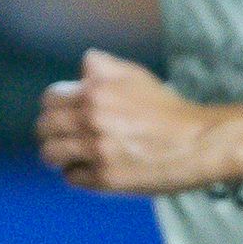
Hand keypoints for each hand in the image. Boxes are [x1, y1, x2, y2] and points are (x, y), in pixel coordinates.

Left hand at [38, 48, 211, 193]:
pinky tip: (95, 168)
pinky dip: (79, 173)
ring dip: (60, 154)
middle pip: (44, 128)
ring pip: (50, 154)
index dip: (55, 106)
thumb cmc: (167, 110)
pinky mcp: (104, 179)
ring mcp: (97, 151)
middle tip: (67, 136)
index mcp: (96, 92)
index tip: (64, 113)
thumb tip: (82, 64)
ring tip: (74, 154)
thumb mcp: (136, 76)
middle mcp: (92, 120)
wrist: (198, 143)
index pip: (49, 99)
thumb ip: (103, 66)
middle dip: (52, 132)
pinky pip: (71, 177)